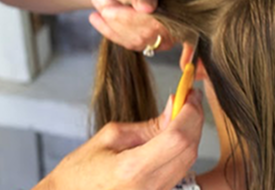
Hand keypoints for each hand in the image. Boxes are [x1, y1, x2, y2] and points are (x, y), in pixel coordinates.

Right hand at [37, 90, 203, 189]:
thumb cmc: (81, 170)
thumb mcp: (109, 137)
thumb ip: (147, 125)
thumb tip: (174, 107)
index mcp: (132, 169)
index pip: (177, 138)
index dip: (189, 113)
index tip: (189, 95)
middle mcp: (149, 187)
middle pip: (189, 150)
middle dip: (193, 121)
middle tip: (188, 99)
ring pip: (188, 162)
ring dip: (190, 135)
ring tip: (180, 115)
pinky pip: (180, 172)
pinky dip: (181, 150)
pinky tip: (173, 136)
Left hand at [88, 0, 170, 50]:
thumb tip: (147, 9)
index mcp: (182, 2)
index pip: (158, 21)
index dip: (131, 19)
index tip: (108, 10)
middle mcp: (177, 23)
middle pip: (146, 34)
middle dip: (117, 19)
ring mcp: (163, 33)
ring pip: (136, 41)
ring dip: (111, 24)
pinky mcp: (148, 39)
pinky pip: (129, 43)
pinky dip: (109, 31)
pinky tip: (95, 17)